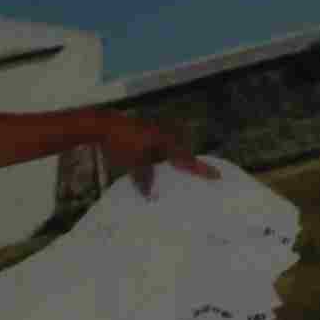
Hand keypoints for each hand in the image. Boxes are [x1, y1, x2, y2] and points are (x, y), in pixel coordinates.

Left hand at [91, 111, 209, 186]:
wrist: (102, 124)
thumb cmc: (119, 142)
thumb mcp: (133, 163)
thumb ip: (144, 178)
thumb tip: (150, 196)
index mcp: (165, 142)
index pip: (187, 160)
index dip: (201, 169)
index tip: (217, 176)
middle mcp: (164, 135)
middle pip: (181, 152)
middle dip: (186, 163)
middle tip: (198, 174)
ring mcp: (155, 131)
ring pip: (169, 149)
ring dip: (172, 159)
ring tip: (175, 173)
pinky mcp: (145, 132)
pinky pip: (158, 146)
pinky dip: (159, 156)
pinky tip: (153, 165)